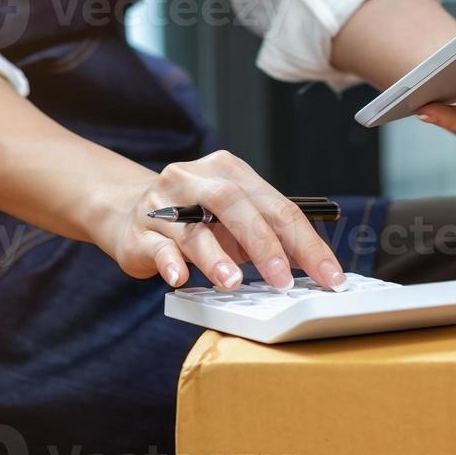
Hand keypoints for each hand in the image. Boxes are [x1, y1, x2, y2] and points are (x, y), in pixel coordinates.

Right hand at [90, 150, 347, 292]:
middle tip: (284, 279)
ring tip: (234, 283)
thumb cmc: (194, 218)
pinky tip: (181, 278)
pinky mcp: (139, 232)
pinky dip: (170, 263)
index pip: (276, 206)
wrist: (127, 211)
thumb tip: (311, 268)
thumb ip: (266, 234)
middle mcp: (195, 179)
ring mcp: (163, 205)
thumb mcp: (233, 219)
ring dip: (216, 257)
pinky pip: (157, 247)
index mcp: (229, 171)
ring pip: (193, 228)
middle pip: (234, 204)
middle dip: (264, 243)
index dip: (306, 243)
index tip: (328, 276)